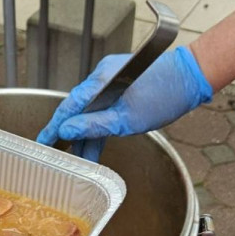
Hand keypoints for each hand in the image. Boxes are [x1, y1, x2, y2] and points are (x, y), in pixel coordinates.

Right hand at [37, 46, 212, 160]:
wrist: (191, 76)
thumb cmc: (165, 95)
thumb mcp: (127, 119)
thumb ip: (95, 126)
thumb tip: (68, 130)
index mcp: (100, 82)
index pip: (68, 106)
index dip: (54, 126)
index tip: (43, 142)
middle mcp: (101, 77)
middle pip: (77, 108)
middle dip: (67, 133)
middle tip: (56, 154)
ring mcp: (111, 80)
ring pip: (90, 110)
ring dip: (85, 133)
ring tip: (79, 158)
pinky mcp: (120, 86)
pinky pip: (102, 107)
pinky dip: (98, 125)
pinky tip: (94, 144)